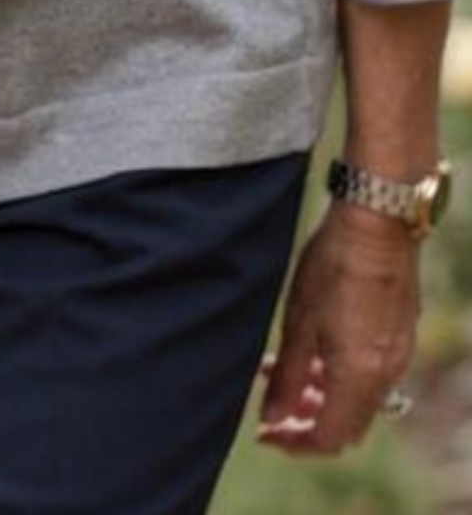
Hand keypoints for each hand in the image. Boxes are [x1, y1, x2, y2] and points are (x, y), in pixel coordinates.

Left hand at [257, 203, 420, 453]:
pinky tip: (316, 350)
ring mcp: (398, 355)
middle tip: (274, 403)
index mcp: (359, 377)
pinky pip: (372, 375)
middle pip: (348, 425)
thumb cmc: (332, 267)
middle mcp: (386, 375)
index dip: (295, 442)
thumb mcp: (299, 322)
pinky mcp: (400, 335)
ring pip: (359, 399)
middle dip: (308, 421)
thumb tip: (272, 418)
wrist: (376, 223)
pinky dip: (342, 376)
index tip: (266, 433)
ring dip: (324, 397)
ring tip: (285, 370)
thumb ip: (287, 376)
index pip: (330, 439)